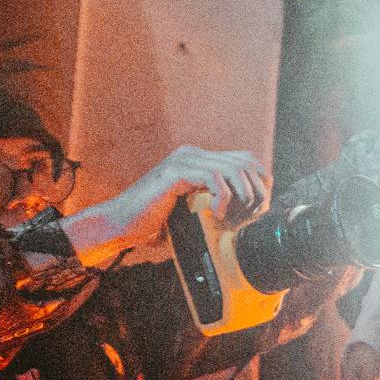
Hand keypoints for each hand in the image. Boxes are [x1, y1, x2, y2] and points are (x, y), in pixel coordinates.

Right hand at [63, 146, 271, 266]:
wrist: (120, 225)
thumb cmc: (154, 223)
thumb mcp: (193, 211)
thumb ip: (215, 203)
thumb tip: (250, 213)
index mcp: (198, 160)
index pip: (245, 159)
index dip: (260, 182)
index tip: (258, 209)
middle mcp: (193, 154)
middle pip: (246, 161)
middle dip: (257, 190)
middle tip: (252, 215)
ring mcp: (184, 160)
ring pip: (235, 167)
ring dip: (245, 194)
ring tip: (237, 215)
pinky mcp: (175, 171)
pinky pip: (214, 177)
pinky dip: (223, 198)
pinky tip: (216, 214)